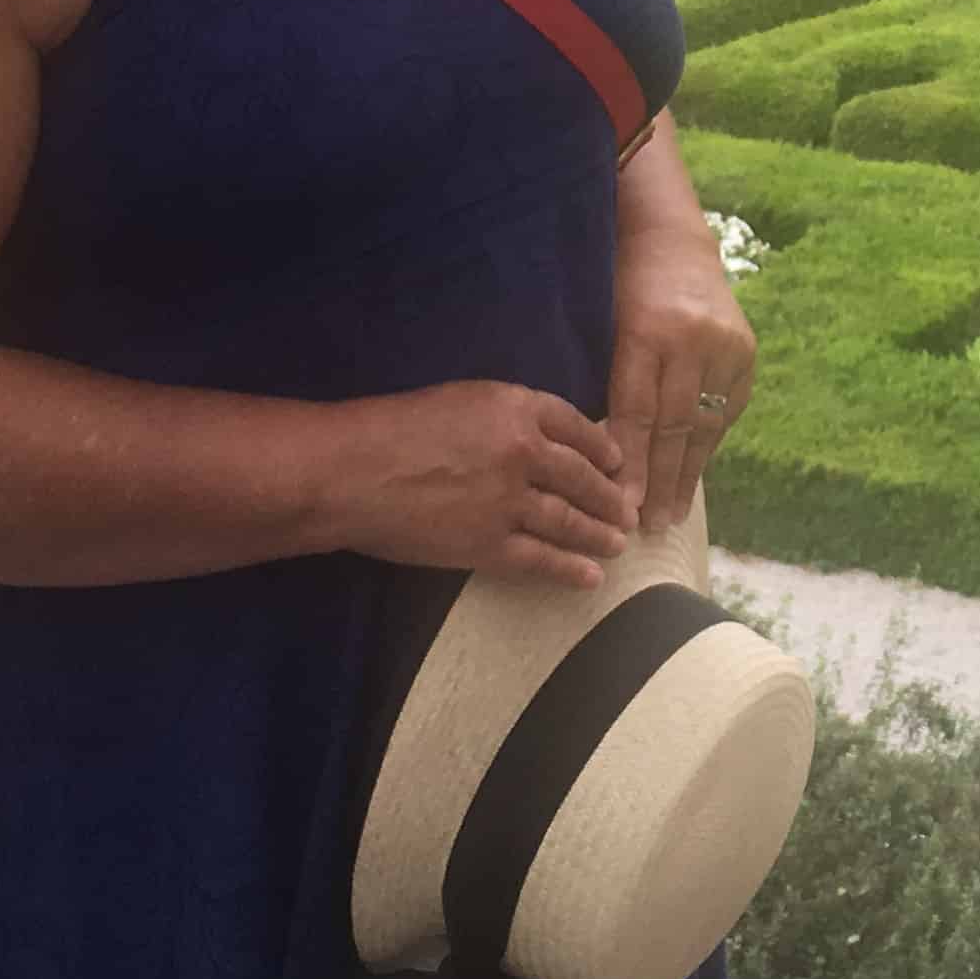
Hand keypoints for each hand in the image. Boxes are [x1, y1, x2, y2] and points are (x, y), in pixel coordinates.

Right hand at [327, 381, 637, 588]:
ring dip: (599, 534)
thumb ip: (504, 416)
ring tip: (617, 543)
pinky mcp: (487, 545)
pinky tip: (591, 577)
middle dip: (610, 497)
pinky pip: (540, 560)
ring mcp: (508, 502)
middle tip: (629, 511)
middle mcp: (523, 451)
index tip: (617, 464)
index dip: (603, 448)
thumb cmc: (391, 428)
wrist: (351, 472)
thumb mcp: (459, 401)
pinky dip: (569, 570)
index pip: (577, 426)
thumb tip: (539, 439)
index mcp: (516, 406)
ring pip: (569, 520)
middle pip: (582, 477)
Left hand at [607, 220, 757, 532]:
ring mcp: (726, 344)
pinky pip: (726, 410)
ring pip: (705, 423)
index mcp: (646, 330)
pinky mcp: (747, 351)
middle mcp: (692, 338)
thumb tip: (603, 462)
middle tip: (647, 526)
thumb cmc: (617, 289)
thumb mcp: (601, 330)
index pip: (637, 411)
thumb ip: (607, 386)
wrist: (671, 241)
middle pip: (674, 424)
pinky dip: (707, 443)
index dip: (630, 464)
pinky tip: (693, 473)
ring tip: (671, 514)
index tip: (621, 508)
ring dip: (687, 473)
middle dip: (660, 480)